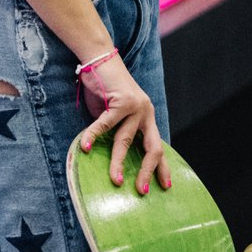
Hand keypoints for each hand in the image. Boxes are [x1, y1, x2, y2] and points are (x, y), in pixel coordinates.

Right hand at [78, 55, 170, 193]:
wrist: (100, 59)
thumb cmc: (105, 89)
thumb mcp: (116, 113)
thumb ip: (119, 131)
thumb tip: (115, 159)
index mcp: (147, 116)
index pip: (157, 146)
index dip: (162, 167)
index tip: (165, 186)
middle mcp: (146, 111)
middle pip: (152, 147)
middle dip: (148, 171)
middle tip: (141, 191)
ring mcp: (135, 106)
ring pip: (126, 140)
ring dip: (119, 162)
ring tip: (115, 180)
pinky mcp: (121, 100)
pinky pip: (105, 124)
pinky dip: (93, 136)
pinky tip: (85, 147)